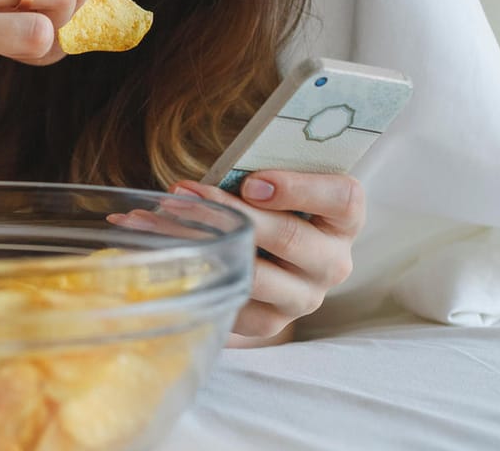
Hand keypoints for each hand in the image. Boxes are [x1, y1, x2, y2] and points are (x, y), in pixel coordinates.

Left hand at [170, 172, 364, 342]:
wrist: (259, 260)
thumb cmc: (263, 208)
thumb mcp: (267, 187)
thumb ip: (250, 178)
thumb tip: (196, 183)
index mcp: (342, 220)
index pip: (343, 199)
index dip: (299, 188)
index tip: (251, 183)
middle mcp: (332, 262)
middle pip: (291, 236)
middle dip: (230, 212)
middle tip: (180, 193)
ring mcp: (304, 296)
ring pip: (258, 273)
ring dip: (203, 242)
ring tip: (156, 220)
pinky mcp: (271, 322)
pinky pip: (234, 298)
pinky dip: (194, 273)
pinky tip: (162, 252)